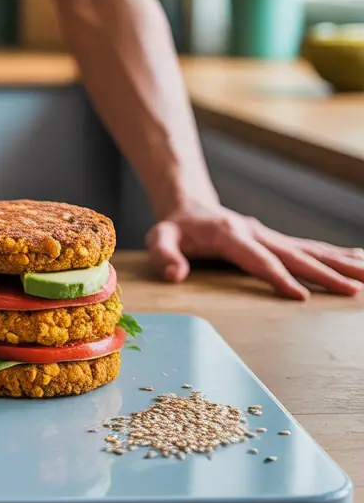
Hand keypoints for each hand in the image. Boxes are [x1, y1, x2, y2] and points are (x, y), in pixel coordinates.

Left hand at [146, 201, 363, 299]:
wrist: (189, 205)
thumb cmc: (175, 227)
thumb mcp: (158, 237)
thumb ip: (164, 254)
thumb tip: (175, 274)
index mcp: (230, 234)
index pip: (257, 259)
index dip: (278, 277)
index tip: (301, 297)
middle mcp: (256, 232)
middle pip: (294, 255)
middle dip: (324, 274)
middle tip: (353, 290)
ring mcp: (269, 236)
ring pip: (310, 250)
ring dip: (341, 263)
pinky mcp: (276, 240)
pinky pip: (310, 248)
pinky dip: (337, 254)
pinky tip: (361, 261)